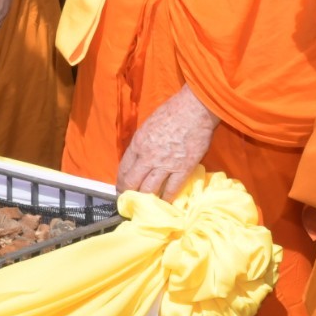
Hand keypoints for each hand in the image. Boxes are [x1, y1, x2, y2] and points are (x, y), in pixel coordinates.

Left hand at [119, 85, 214, 199]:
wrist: (195, 110)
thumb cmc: (172, 112)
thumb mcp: (148, 126)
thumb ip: (142, 143)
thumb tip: (140, 157)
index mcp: (138, 143)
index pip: (123, 168)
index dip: (120, 182)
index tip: (121, 188)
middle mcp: (148, 157)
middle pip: (132, 182)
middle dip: (128, 194)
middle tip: (129, 201)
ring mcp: (166, 165)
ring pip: (150, 189)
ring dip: (145, 198)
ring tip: (145, 205)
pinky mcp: (183, 169)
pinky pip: (172, 190)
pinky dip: (167, 199)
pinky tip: (165, 203)